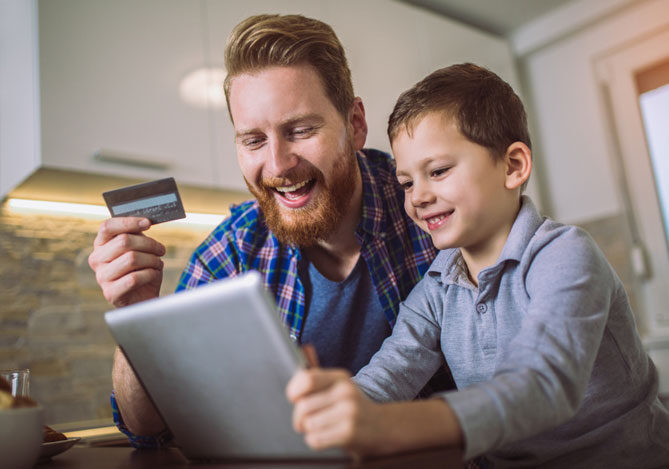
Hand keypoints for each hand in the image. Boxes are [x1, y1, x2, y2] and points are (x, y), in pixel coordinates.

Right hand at [88, 217, 165, 306]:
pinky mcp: (110, 293)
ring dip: (152, 260)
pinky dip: (150, 274)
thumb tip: (144, 221)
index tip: (147, 223)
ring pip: (131, 258)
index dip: (128, 222)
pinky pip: (134, 278)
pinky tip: (153, 275)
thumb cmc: (141, 270)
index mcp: (101, 245)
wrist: (143, 298)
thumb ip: (137, 235)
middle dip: (149, 244)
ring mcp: (101, 277)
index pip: (107, 226)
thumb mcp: (139, 249)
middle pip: (124, 241)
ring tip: (158, 264)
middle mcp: (96, 259)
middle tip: (161, 249)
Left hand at [286, 369, 464, 457]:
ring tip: (322, 428)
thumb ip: (317, 373)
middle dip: (299, 418)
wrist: (382, 428)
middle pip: (302, 405)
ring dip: (309, 431)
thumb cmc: (352, 407)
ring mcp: (349, 412)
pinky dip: (316, 441)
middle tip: (306, 421)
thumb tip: (304, 347)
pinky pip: (315, 439)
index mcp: (341, 377)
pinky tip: (328, 437)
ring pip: (308, 424)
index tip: (295, 398)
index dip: (293, 391)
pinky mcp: (349, 432)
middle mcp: (346, 391)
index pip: (306, 378)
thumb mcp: (338, 386)